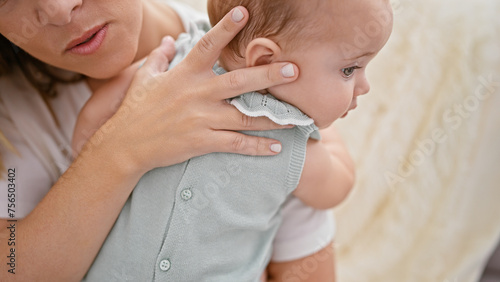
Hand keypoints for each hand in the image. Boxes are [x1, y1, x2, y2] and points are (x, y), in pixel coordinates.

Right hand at [88, 7, 298, 174]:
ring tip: (297, 115)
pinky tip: (276, 147)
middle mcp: (197, 94)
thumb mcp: (145, 78)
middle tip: (294, 69)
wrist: (124, 145)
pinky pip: (235, 144)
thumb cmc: (135, 109)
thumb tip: (170, 40)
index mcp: (185, 74)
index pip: (207, 45)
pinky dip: (257, 147)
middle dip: (268, 75)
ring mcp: (201, 119)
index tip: (244, 12)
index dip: (225, 27)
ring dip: (273, 116)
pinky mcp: (202, 141)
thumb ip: (161, 57)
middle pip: (239, 82)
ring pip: (245, 116)